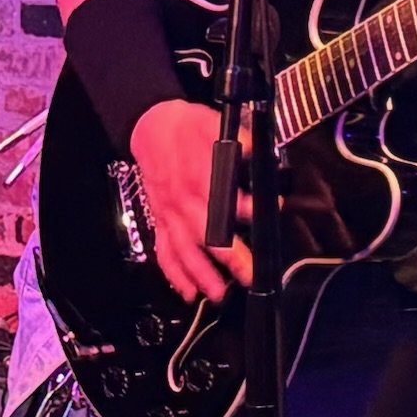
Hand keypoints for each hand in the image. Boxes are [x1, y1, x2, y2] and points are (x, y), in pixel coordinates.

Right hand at [129, 99, 254, 302]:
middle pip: (206, 234)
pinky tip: (186, 291)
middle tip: (248, 275)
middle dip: (228, 257)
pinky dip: (173, 273)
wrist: (150, 125)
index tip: (266, 213)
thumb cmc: (185, 126)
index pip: (222, 198)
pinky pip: (164, 251)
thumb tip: (256, 148)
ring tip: (218, 294)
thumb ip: (238, 138)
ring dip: (200, 275)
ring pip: (183, 250)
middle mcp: (182, 200)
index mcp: (197, 175)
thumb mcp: (214, 122)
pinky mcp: (161, 219)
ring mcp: (170, 213)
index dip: (244, 209)